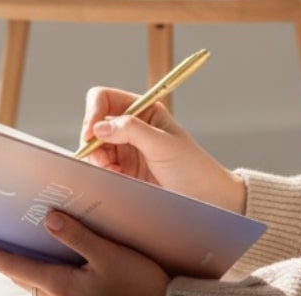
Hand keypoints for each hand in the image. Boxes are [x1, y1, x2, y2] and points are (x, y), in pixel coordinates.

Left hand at [0, 210, 169, 295]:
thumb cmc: (141, 287)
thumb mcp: (111, 256)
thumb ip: (78, 237)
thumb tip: (49, 219)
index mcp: (60, 284)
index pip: (13, 265)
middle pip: (19, 273)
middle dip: (0, 255)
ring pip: (35, 279)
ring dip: (22, 262)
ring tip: (12, 239)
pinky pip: (51, 283)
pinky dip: (41, 269)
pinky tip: (48, 252)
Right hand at [81, 88, 245, 213]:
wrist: (209, 201)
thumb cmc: (194, 169)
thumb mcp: (164, 145)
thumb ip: (131, 130)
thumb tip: (98, 126)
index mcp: (143, 111)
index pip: (105, 99)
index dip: (94, 112)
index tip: (91, 132)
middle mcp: (131, 128)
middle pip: (94, 124)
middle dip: (93, 140)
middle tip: (101, 159)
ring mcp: (126, 151)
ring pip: (94, 148)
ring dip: (96, 159)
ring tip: (113, 171)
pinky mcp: (124, 173)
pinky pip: (100, 168)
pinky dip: (101, 173)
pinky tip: (115, 179)